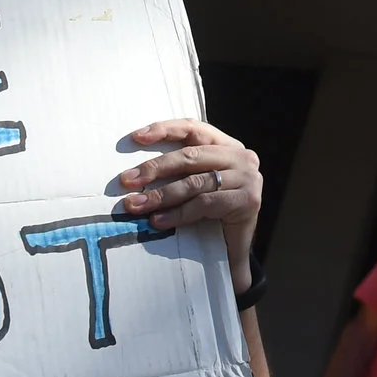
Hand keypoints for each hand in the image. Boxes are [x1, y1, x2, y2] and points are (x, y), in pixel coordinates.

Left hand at [119, 120, 262, 263]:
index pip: (194, 128)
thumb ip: (179, 172)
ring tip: (136, 205)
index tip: (136, 137)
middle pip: (191, 156)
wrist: (237, 248)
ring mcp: (248, 177)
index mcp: (227, 146)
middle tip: (127, 180)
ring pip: (194, 182)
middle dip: (155, 168)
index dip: (165, 129)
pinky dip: (178, 213)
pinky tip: (159, 221)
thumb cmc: (212, 214)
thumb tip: (133, 172)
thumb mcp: (196, 185)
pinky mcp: (248, 200)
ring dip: (161, 195)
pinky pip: (204, 203)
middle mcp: (241, 156)